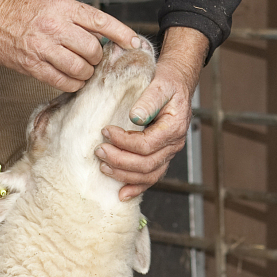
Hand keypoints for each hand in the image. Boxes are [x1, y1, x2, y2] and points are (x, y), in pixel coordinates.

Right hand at [0, 0, 143, 93]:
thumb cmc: (23, 10)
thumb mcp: (54, 3)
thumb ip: (78, 18)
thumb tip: (107, 38)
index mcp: (63, 8)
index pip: (101, 22)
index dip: (122, 34)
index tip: (135, 43)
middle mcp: (55, 26)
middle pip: (93, 49)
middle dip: (98, 57)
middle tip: (92, 57)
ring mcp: (43, 47)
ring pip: (81, 68)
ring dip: (87, 73)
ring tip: (82, 68)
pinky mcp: (32, 65)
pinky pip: (63, 81)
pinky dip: (73, 83)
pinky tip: (72, 78)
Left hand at [97, 26, 207, 201]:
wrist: (177, 83)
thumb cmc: (167, 83)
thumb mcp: (160, 84)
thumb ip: (149, 100)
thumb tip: (135, 117)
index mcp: (175, 127)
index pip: (147, 144)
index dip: (124, 142)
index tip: (106, 131)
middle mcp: (174, 144)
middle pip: (146, 164)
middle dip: (119, 160)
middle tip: (99, 151)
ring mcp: (169, 153)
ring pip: (148, 174)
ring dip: (124, 174)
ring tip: (103, 166)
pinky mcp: (162, 156)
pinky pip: (151, 177)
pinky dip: (136, 186)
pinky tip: (122, 193)